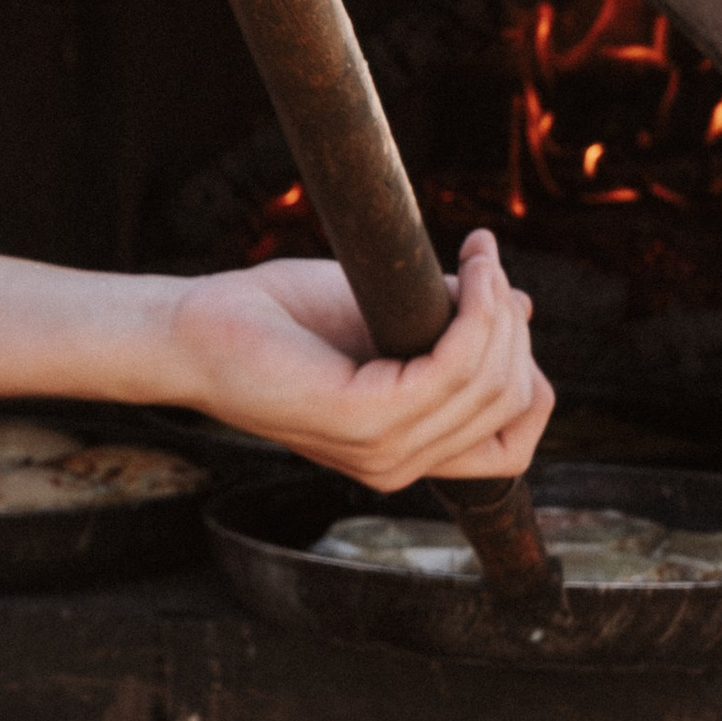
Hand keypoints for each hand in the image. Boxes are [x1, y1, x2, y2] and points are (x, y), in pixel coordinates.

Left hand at [162, 231, 551, 492]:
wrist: (197, 328)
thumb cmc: (280, 321)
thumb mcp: (386, 316)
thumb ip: (447, 323)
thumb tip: (518, 304)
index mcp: (408, 449)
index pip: (512, 441)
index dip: (525, 370)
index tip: (501, 299)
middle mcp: (401, 463)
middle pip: (512, 401)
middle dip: (513, 325)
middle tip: (483, 262)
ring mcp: (384, 451)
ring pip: (492, 383)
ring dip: (497, 308)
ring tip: (479, 257)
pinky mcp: (363, 420)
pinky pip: (454, 369)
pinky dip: (475, 314)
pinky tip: (468, 274)